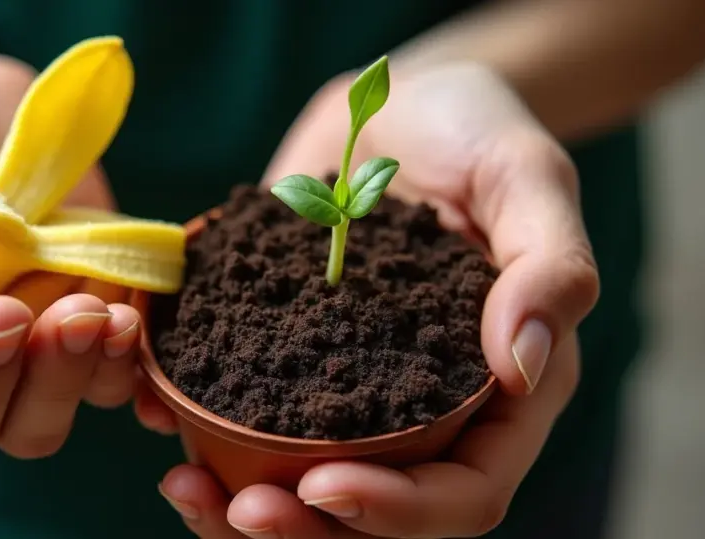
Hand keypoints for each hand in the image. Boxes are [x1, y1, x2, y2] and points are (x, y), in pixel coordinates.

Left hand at [144, 62, 599, 536]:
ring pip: (303, 485)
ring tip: (183, 485)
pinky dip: (198, 429)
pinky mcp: (287, 352)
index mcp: (498, 392)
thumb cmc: (478, 133)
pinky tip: (156, 413)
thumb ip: (548, 268)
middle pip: (376, 513)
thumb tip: (523, 365)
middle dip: (306, 529)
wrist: (397, 104)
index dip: (399, 510)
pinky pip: (245, 414)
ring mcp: (348, 386)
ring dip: (241, 506)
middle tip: (235, 507)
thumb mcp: (527, 178)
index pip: (466, 491)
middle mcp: (422, 407)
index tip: (323, 486)